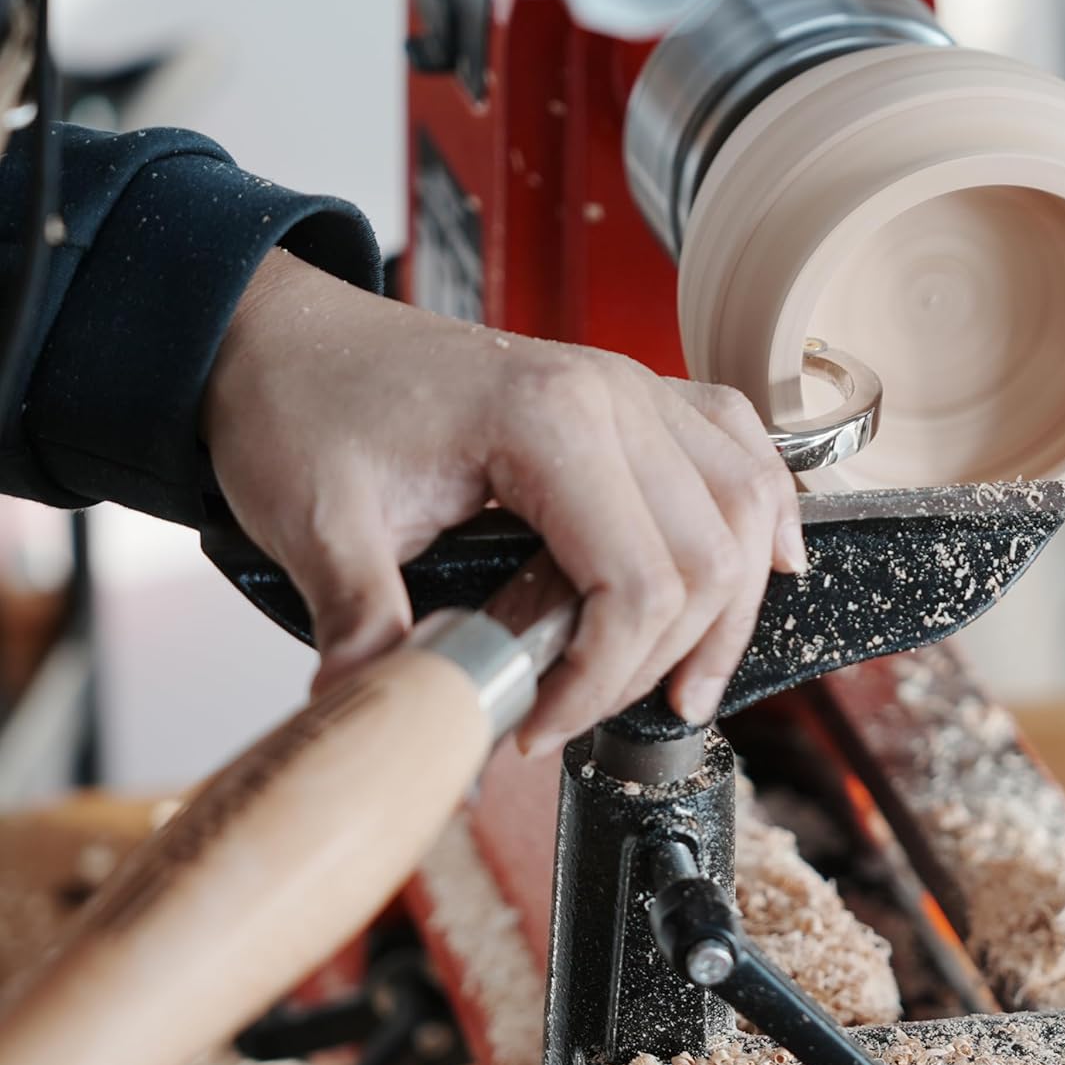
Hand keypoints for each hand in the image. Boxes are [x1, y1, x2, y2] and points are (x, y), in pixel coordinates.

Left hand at [203, 248, 805, 751]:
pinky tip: (776, 560)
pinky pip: (739, 449)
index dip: (600, 681)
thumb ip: (369, 632)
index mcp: (547, 418)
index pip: (637, 584)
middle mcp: (616, 394)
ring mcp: (635, 389)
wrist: (287, 335)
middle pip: (711, 557)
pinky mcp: (635, 399)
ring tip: (689, 681)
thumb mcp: (317, 526)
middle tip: (587, 714)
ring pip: (748, 507)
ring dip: (735, 605)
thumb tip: (406, 729)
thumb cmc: (303, 406)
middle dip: (663, 660)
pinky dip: (768, 511)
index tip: (533, 724)